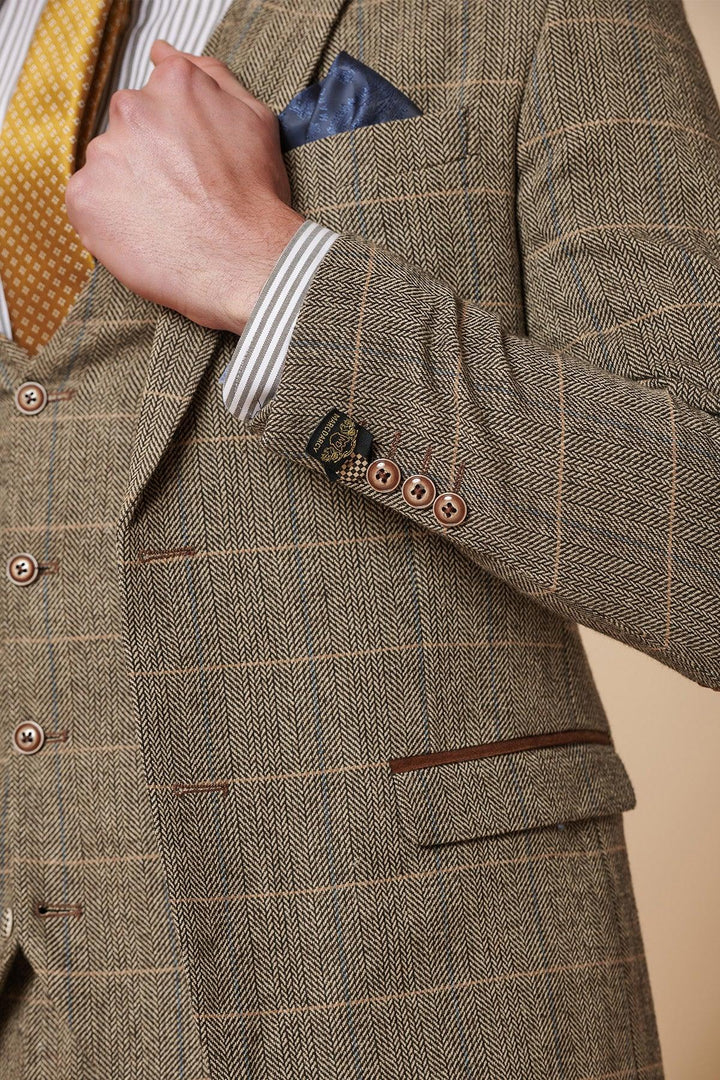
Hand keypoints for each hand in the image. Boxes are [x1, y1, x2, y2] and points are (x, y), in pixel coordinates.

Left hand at [65, 40, 304, 334]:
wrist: (245, 262)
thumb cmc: (256, 197)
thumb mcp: (254, 119)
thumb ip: (209, 76)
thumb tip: (164, 52)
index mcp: (173, 85)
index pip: (155, 101)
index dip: (174, 140)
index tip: (190, 167)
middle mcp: (132, 109)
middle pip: (128, 132)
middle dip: (149, 162)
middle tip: (182, 199)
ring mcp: (104, 154)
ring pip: (108, 168)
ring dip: (128, 190)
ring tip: (166, 222)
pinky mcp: (84, 198)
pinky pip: (88, 205)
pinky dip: (110, 221)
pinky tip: (145, 235)